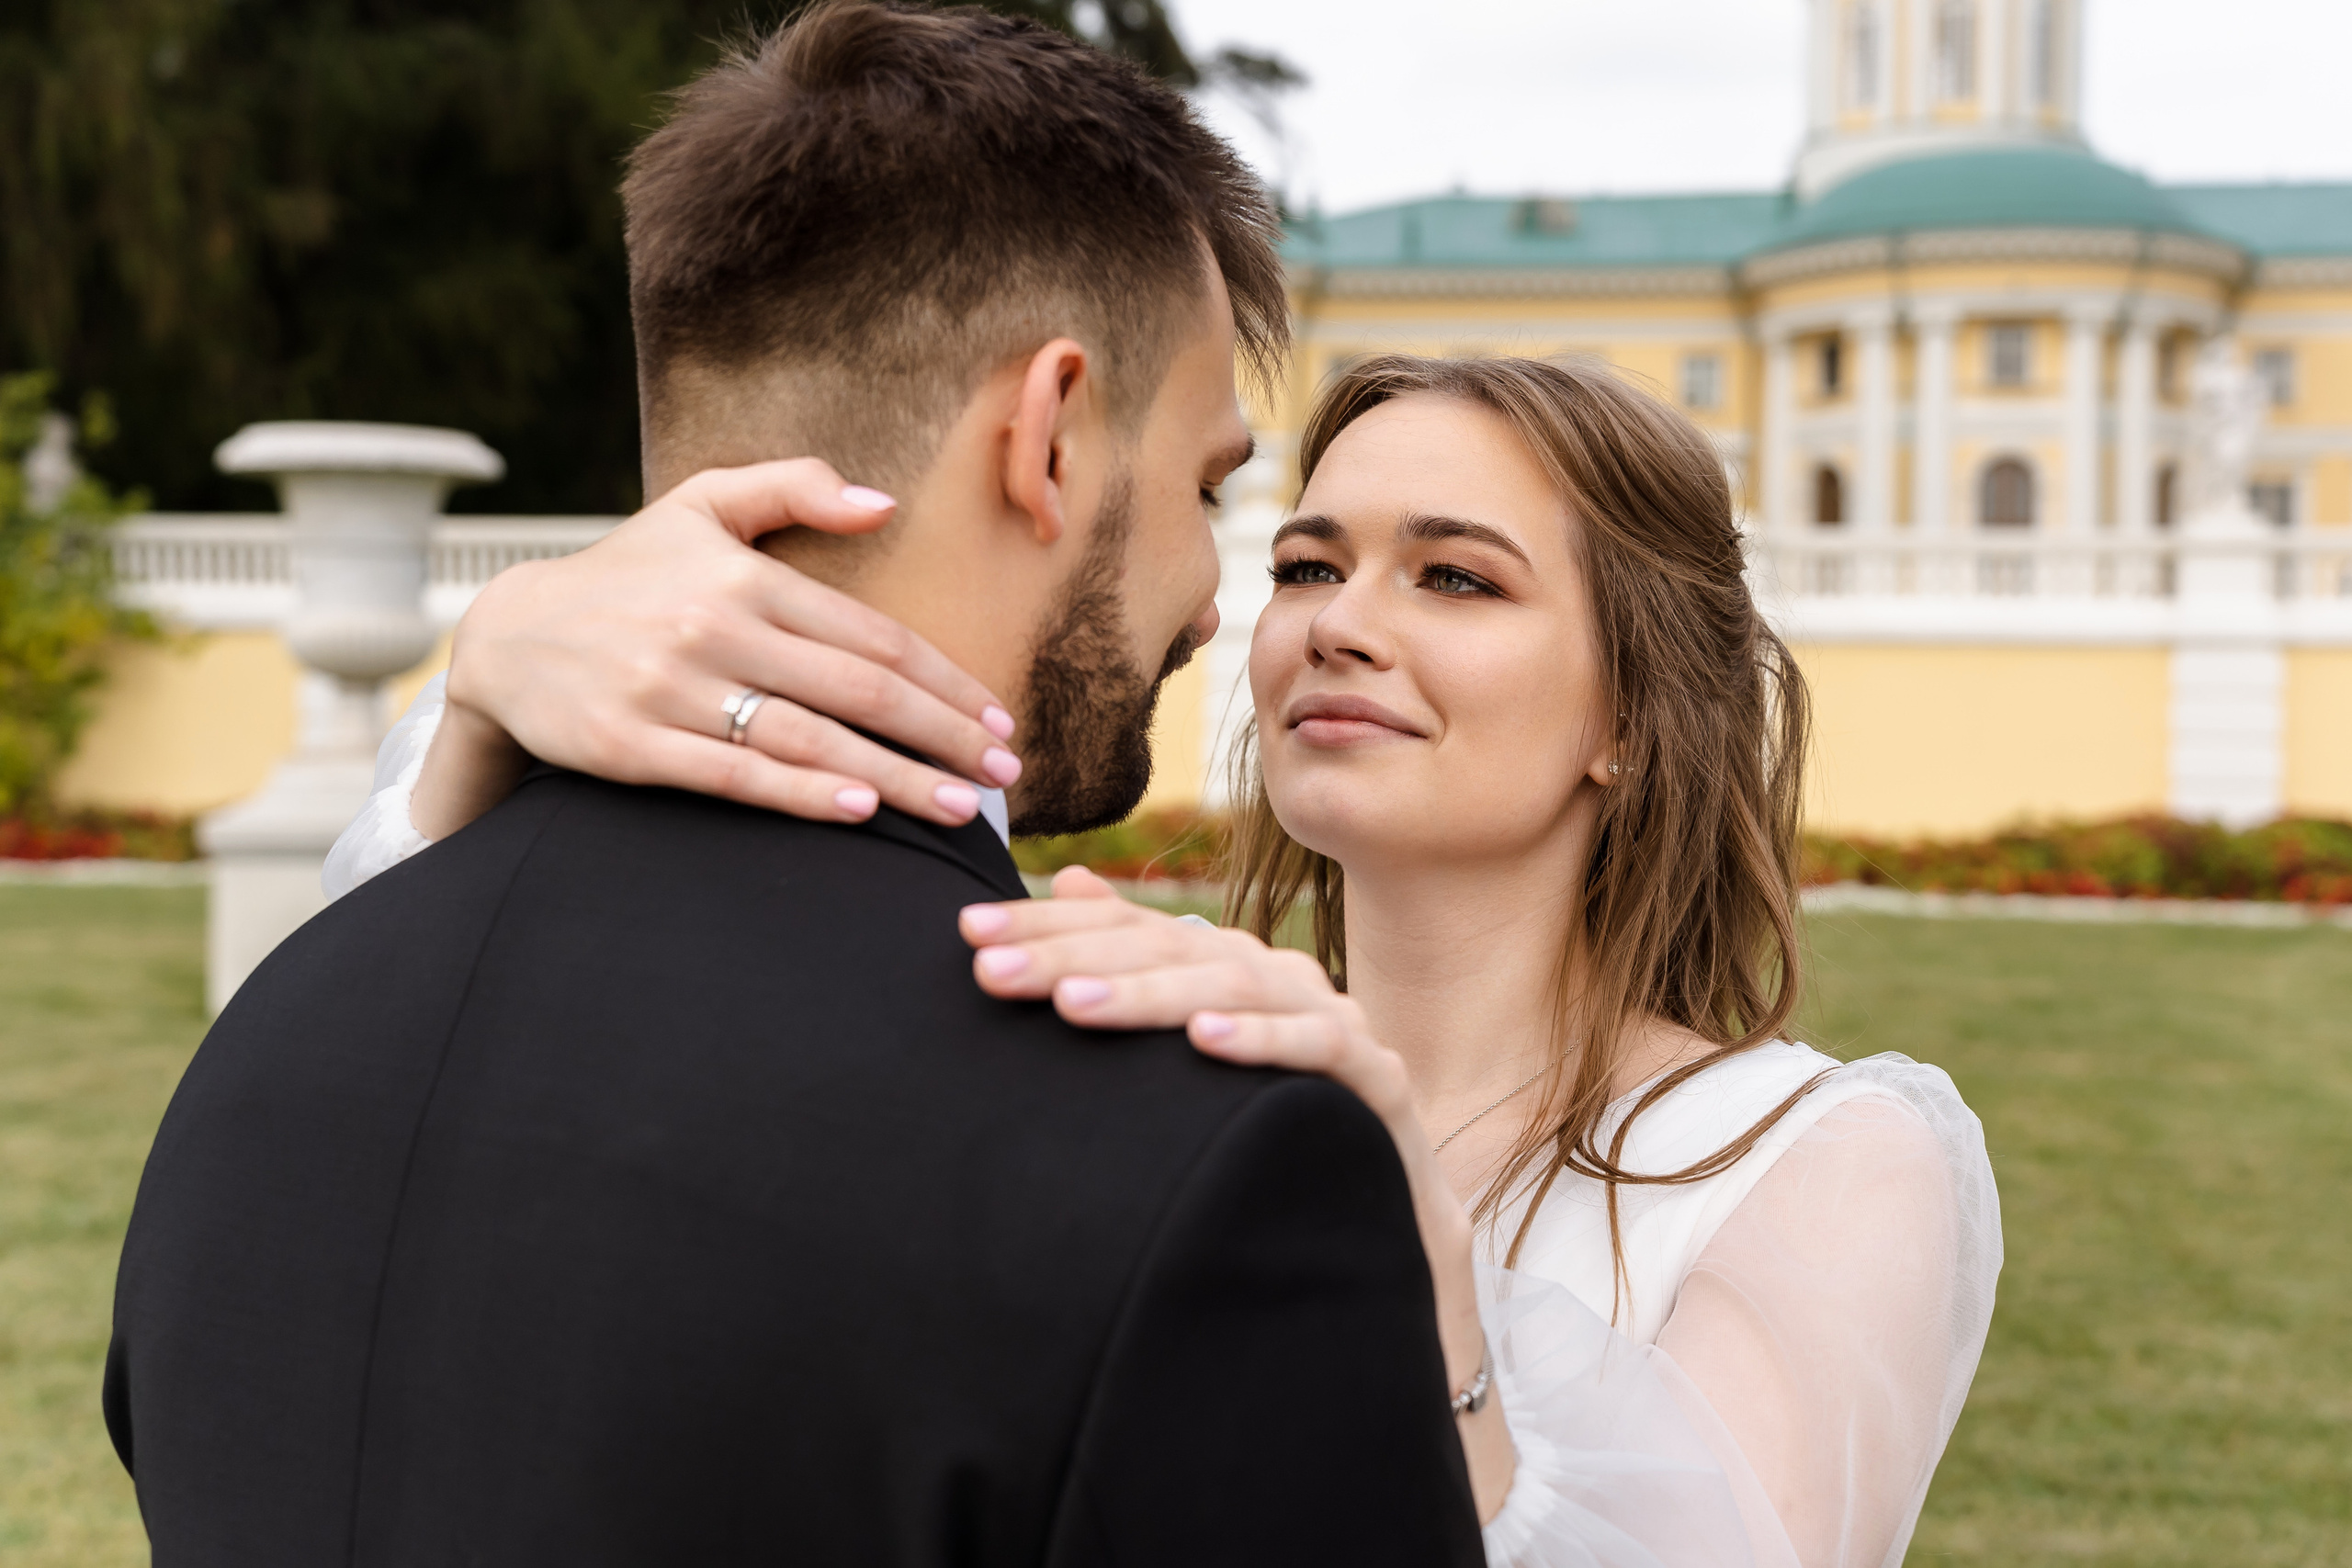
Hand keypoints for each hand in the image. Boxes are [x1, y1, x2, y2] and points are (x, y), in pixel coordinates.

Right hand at [414, 459, 1021, 839]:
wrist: (505, 639)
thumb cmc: (624, 577)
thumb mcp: (699, 507)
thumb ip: (792, 488)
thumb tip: (882, 503)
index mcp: (743, 577)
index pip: (871, 635)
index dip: (946, 680)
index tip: (999, 719)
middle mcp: (713, 629)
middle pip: (857, 689)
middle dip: (943, 736)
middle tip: (1006, 775)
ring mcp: (671, 689)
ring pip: (808, 738)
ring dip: (894, 776)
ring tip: (960, 807)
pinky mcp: (632, 745)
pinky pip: (734, 775)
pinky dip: (801, 794)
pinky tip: (861, 812)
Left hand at [958, 867, 1515, 1516]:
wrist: (1390, 1228)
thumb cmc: (1267, 1144)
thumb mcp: (1182, 1073)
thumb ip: (1135, 977)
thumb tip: (1068, 881)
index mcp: (1226, 968)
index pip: (1129, 927)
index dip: (1049, 923)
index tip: (965, 932)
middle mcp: (1278, 980)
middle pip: (1171, 945)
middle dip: (1075, 954)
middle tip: (991, 968)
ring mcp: (1333, 1023)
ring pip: (1237, 983)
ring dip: (1151, 993)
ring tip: (1073, 1003)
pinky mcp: (1379, 1082)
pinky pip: (1323, 1047)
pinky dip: (1265, 1038)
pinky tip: (1205, 1040)